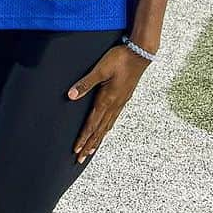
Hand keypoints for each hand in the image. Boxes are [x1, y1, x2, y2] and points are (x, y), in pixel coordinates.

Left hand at [68, 44, 150, 162]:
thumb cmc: (121, 59)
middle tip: (80, 158)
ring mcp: (120, 103)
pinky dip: (107, 129)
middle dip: (89, 145)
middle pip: (99, 131)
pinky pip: (113, 119)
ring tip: (91, 150)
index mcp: (107, 100)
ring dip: (98, 139)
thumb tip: (71, 95)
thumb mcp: (100, 69)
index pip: (92, 124)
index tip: (76, 150)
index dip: (83, 138)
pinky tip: (106, 130)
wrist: (140, 54)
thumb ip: (86, 83)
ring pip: (107, 127)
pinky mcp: (124, 98)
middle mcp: (114, 105)